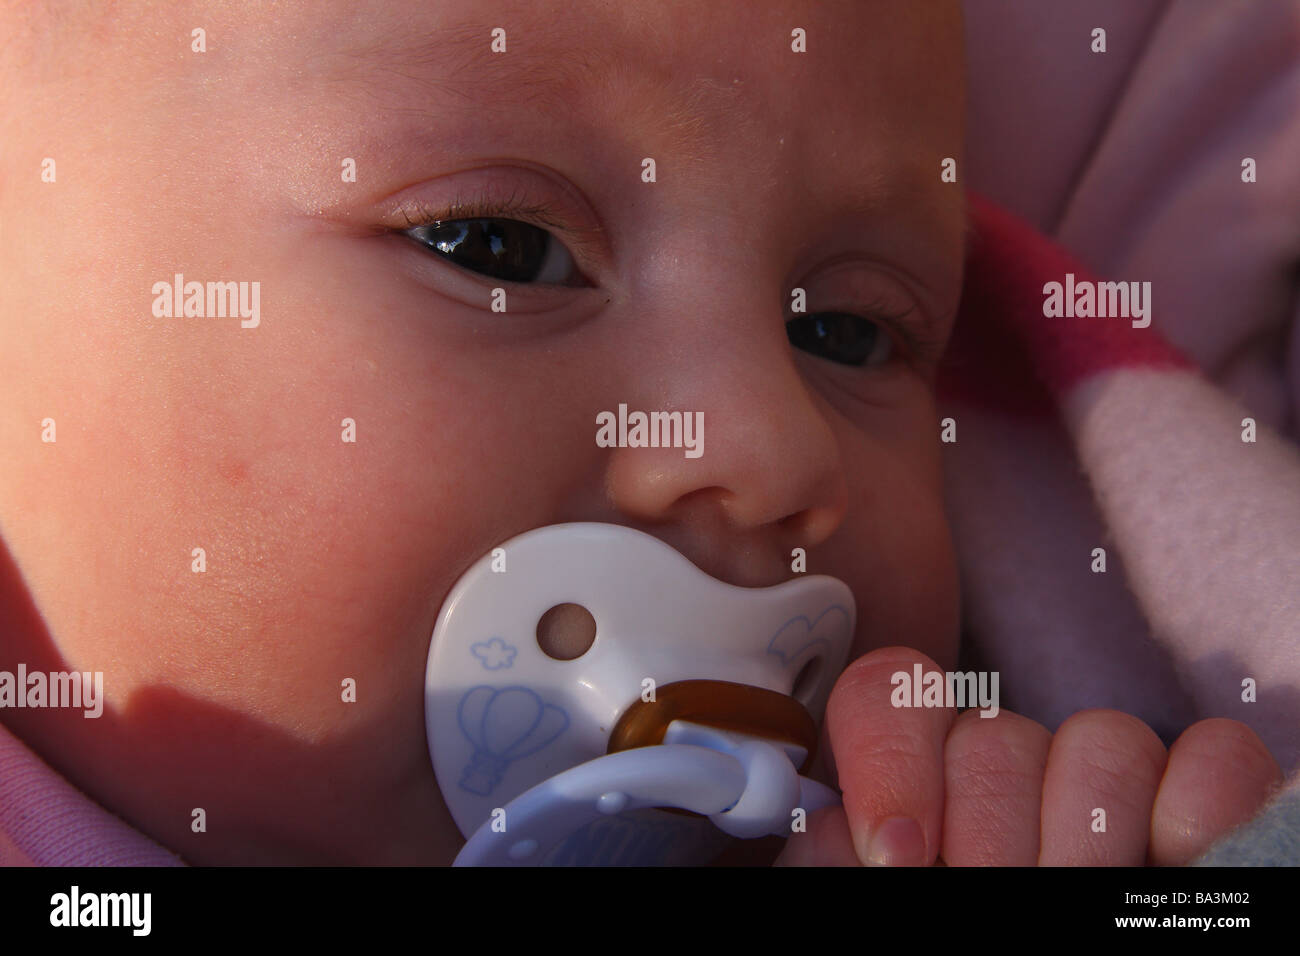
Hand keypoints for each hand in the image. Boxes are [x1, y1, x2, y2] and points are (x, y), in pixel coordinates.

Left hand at [776, 647, 1281, 864]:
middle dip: (990, 834)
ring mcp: (1108, 774)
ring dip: (1085, 836)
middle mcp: (1007, 764)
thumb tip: (832, 831)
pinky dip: (1193, 811)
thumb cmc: (953, 942)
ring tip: (1074, 897)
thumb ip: (837, 860)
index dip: (891, 761)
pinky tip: (1164, 862)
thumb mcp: (880, 899)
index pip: (890, 694)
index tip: (899, 854)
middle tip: (993, 897)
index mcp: (917, 781)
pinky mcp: (1198, 795)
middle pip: (995, 736)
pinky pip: (1212, 760)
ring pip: (1103, 738)